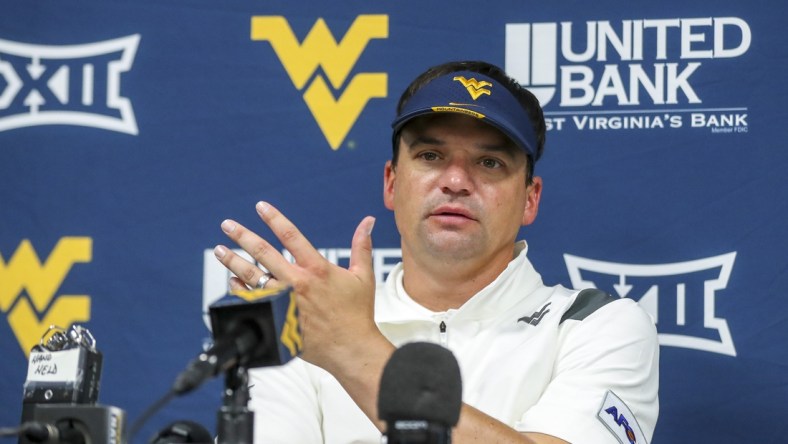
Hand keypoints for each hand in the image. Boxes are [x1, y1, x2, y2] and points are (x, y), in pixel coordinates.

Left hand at [213, 201, 378, 373]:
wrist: (349, 348)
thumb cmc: (357, 314)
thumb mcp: (363, 276)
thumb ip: (361, 246)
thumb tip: (368, 221)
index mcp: (316, 268)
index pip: (290, 235)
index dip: (274, 218)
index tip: (260, 206)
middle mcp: (297, 281)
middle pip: (263, 252)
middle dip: (242, 236)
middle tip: (227, 225)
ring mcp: (283, 301)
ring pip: (252, 276)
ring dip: (233, 261)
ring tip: (220, 250)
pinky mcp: (277, 318)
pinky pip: (251, 300)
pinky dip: (240, 289)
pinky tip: (232, 281)